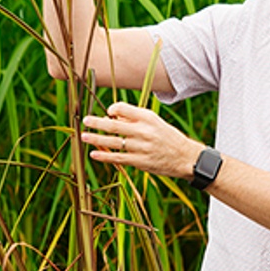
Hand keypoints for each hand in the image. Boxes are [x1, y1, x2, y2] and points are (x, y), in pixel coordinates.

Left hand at [82, 102, 201, 179]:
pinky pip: (118, 158)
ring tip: (84, 136)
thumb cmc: (167, 137)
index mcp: (147, 118)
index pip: (123, 108)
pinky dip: (104, 156)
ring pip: (113, 142)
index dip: (112, 109)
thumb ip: (134, 119)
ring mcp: (141, 148)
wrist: (185, 157)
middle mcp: (143, 131)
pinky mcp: (140, 162)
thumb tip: (112, 117)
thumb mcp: (155, 122)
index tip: (108, 112)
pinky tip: (93, 154)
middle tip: (85, 120)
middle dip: (97, 123)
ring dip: (96, 139)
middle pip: (114, 125)